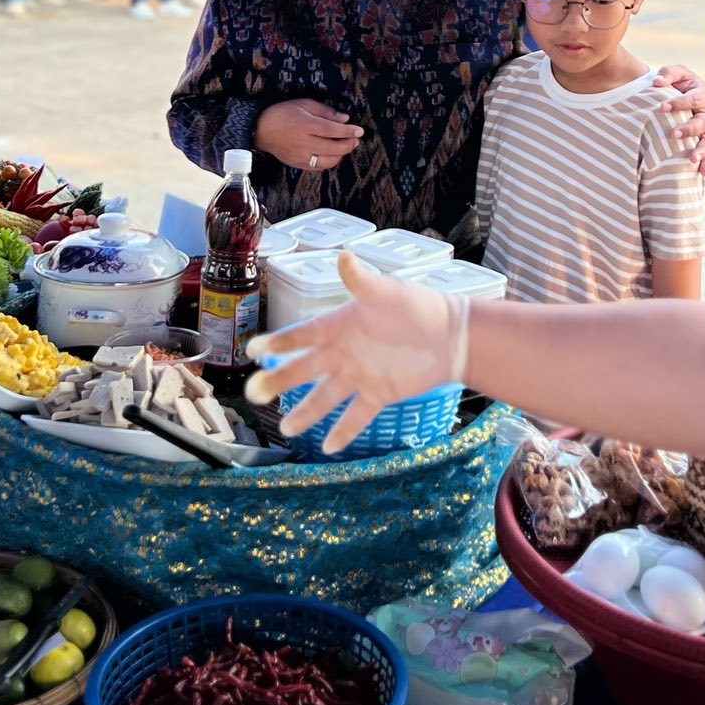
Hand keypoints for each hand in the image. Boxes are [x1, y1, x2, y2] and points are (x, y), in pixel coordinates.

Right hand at [244, 253, 460, 454]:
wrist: (451, 336)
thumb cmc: (418, 307)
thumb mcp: (389, 291)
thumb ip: (363, 281)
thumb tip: (344, 256)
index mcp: (338, 326)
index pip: (301, 336)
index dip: (278, 342)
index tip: (253, 350)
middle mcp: (342, 354)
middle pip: (303, 370)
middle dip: (278, 381)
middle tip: (254, 394)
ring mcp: (358, 377)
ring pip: (324, 398)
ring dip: (305, 413)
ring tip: (287, 428)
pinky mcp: (378, 394)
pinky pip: (356, 416)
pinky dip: (343, 432)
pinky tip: (328, 447)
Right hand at [252, 99, 364, 171]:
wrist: (261, 130)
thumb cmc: (283, 113)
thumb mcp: (303, 104)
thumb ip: (325, 111)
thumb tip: (344, 119)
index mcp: (305, 125)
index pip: (331, 130)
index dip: (348, 131)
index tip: (359, 131)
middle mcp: (304, 143)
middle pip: (333, 148)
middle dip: (348, 144)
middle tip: (355, 139)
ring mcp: (301, 156)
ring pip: (328, 161)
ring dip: (340, 154)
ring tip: (344, 146)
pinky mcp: (298, 164)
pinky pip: (319, 167)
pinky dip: (329, 162)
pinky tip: (332, 154)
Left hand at [653, 65, 704, 173]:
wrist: (684, 93)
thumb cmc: (679, 84)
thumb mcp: (675, 74)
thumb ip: (667, 74)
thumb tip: (657, 82)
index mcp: (702, 94)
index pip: (692, 99)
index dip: (678, 103)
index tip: (662, 107)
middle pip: (702, 122)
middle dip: (689, 129)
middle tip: (673, 134)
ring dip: (701, 150)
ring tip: (691, 159)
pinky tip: (702, 174)